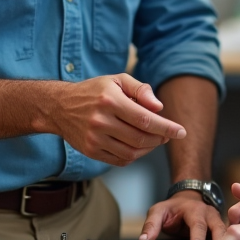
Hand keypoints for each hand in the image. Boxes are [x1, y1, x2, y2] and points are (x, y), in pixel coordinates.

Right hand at [44, 73, 185, 166]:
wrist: (59, 106)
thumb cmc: (93, 91)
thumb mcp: (116, 80)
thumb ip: (140, 90)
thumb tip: (159, 107)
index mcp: (110, 100)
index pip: (145, 119)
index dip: (166, 127)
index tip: (181, 131)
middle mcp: (100, 121)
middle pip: (140, 138)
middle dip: (159, 138)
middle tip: (166, 134)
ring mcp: (94, 138)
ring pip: (131, 152)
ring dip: (148, 149)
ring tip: (153, 139)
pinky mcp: (90, 151)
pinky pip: (120, 160)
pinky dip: (134, 155)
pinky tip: (137, 146)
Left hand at [138, 191, 225, 239]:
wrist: (188, 199)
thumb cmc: (173, 208)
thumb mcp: (159, 211)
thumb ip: (151, 224)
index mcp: (195, 210)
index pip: (197, 226)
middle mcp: (210, 216)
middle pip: (219, 231)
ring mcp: (219, 223)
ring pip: (227, 237)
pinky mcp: (223, 231)